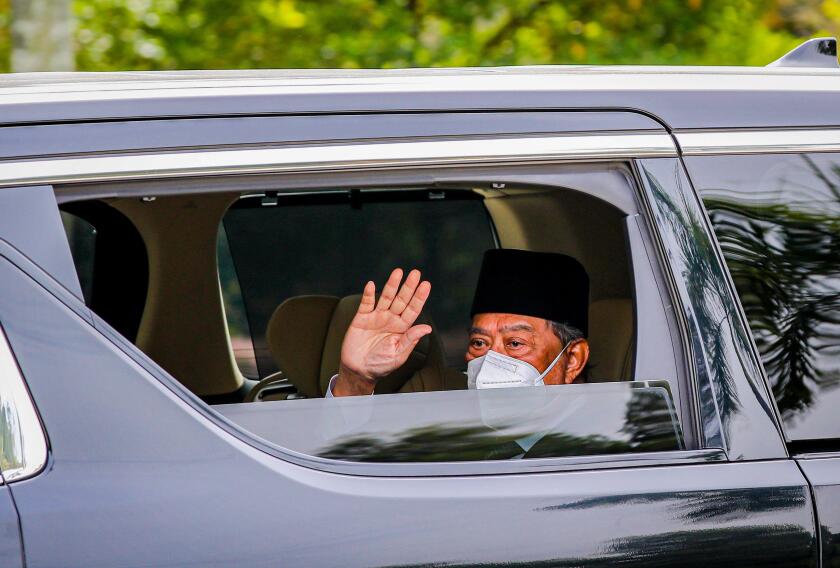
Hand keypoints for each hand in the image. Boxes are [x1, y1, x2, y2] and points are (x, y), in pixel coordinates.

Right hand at [332, 268, 431, 396]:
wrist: (359, 370)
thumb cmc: (381, 365)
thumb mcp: (399, 354)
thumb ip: (411, 339)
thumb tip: (427, 328)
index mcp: (402, 328)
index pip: (413, 309)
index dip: (419, 297)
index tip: (426, 284)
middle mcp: (391, 319)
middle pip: (401, 299)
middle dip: (408, 286)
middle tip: (415, 273)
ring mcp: (376, 317)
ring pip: (386, 298)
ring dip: (391, 285)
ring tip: (398, 272)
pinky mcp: (361, 318)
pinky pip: (366, 304)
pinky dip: (368, 294)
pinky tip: (371, 285)